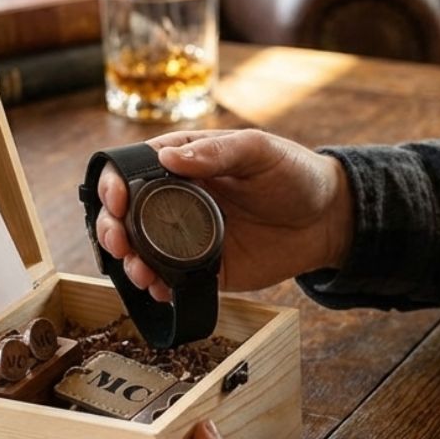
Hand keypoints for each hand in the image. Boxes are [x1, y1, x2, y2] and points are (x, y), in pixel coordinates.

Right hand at [95, 129, 353, 300]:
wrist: (328, 219)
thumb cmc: (294, 174)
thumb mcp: (259, 151)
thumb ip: (216, 152)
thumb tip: (167, 157)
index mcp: (186, 162)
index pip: (133, 169)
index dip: (115, 183)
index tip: (117, 199)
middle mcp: (179, 199)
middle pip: (127, 214)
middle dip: (112, 228)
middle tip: (117, 242)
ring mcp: (189, 236)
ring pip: (142, 250)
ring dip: (130, 261)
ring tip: (140, 270)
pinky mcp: (206, 268)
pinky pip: (172, 279)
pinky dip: (158, 286)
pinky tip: (159, 288)